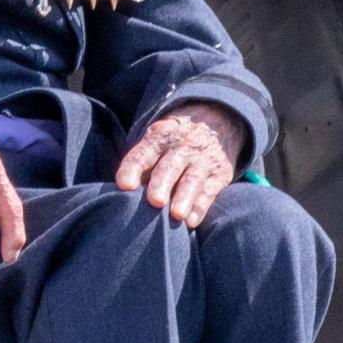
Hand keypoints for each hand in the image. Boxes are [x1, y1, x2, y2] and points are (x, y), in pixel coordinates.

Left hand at [114, 102, 244, 228]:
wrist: (216, 121)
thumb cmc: (173, 143)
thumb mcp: (157, 141)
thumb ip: (142, 166)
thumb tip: (123, 197)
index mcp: (160, 137)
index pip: (143, 153)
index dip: (133, 168)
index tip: (124, 185)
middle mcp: (182, 146)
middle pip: (170, 166)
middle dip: (162, 183)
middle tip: (155, 201)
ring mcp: (203, 160)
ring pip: (192, 179)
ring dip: (184, 197)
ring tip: (176, 215)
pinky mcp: (220, 174)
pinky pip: (210, 191)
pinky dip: (201, 207)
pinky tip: (191, 221)